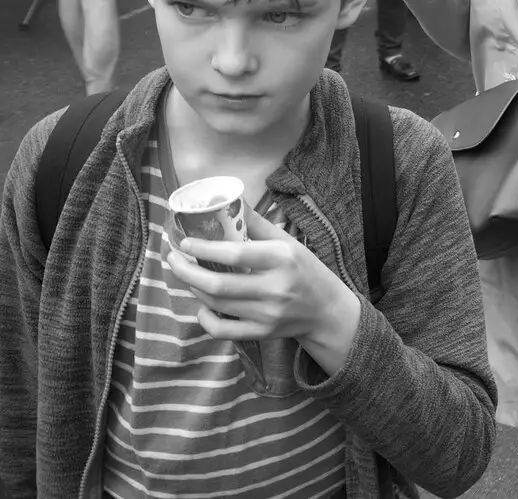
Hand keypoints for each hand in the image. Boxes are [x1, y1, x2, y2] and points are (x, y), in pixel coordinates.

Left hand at [167, 207, 361, 374]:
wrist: (326, 310)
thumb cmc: (305, 270)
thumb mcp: (288, 243)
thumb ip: (258, 225)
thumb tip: (232, 201)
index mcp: (282, 259)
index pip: (236, 254)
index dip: (205, 248)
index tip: (185, 242)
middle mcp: (275, 288)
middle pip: (218, 283)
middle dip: (187, 271)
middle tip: (173, 259)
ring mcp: (267, 314)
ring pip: (216, 303)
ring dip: (193, 287)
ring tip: (186, 274)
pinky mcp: (261, 333)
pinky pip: (221, 330)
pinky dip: (204, 318)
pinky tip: (202, 305)